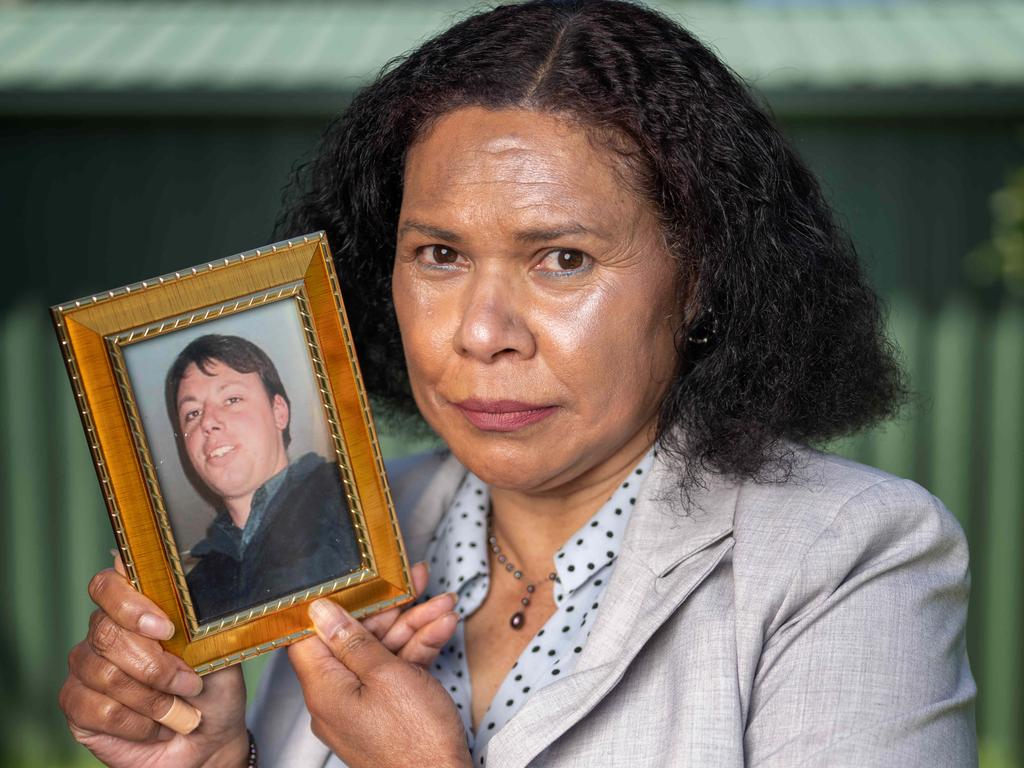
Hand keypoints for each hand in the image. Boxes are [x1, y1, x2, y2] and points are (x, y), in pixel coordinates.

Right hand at [59, 557, 247, 767]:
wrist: (207, 740)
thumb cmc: (212, 688)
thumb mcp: (217, 649)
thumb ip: (198, 622)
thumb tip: (188, 595)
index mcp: (137, 608)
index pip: (108, 584)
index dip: (129, 603)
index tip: (166, 628)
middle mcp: (104, 632)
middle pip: (106, 633)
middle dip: (155, 666)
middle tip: (189, 683)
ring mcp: (86, 668)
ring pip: (106, 675)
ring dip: (154, 700)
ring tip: (180, 710)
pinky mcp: (76, 706)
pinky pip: (98, 710)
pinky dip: (137, 724)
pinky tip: (154, 727)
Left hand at [288, 569, 468, 767]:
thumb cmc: (416, 742)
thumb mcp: (388, 675)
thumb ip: (354, 640)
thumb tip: (321, 610)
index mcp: (324, 688)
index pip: (311, 633)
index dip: (334, 604)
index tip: (359, 582)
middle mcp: (335, 698)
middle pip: (353, 638)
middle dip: (390, 609)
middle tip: (415, 584)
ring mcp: (361, 706)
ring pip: (381, 652)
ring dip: (414, 625)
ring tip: (443, 605)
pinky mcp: (385, 712)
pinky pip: (395, 672)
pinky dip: (418, 650)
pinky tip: (441, 630)